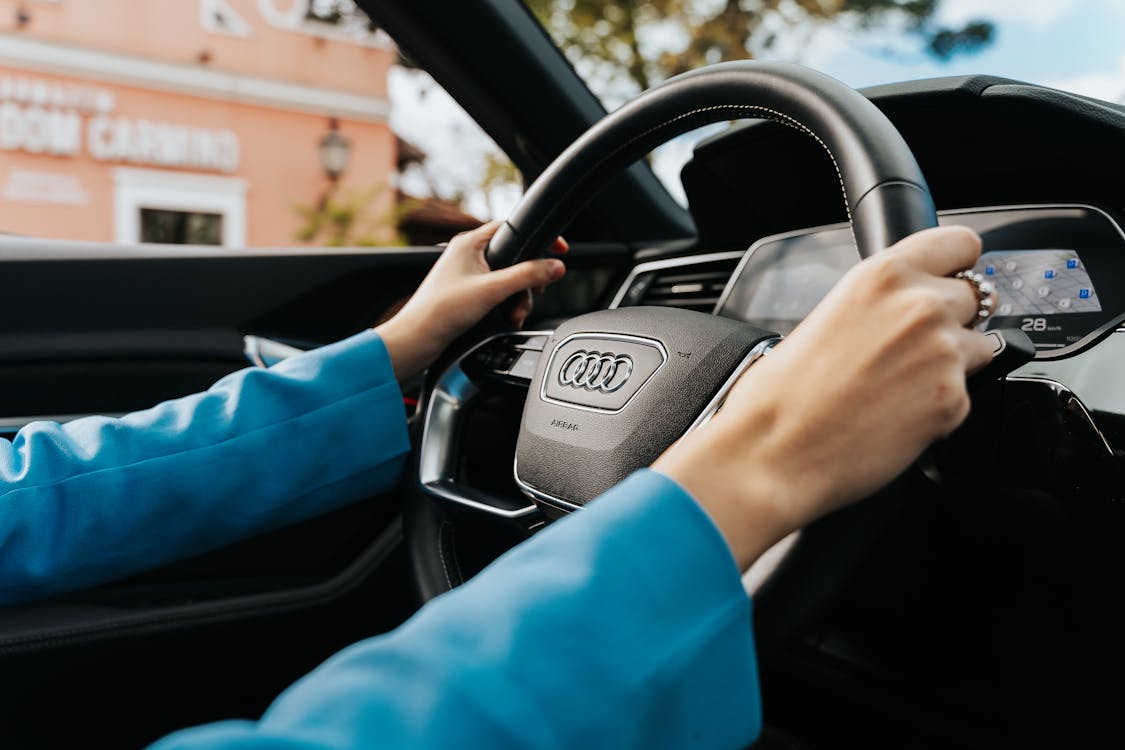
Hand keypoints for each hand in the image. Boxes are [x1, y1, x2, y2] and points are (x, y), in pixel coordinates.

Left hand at [376, 222, 566, 379]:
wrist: (418, 338)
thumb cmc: (441, 310)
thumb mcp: (492, 290)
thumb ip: (527, 276)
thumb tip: (555, 266)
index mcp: (470, 243)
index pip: (512, 228)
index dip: (537, 239)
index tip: (558, 250)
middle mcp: (469, 255)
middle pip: (514, 258)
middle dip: (527, 281)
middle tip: (533, 294)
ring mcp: (468, 274)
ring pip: (507, 279)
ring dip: (517, 298)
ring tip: (514, 314)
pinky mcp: (468, 293)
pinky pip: (497, 293)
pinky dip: (506, 305)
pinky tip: (506, 319)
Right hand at [654, 226, 995, 568]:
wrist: (775, 449)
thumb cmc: (783, 392)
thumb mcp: (828, 314)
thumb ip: (881, 300)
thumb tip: (912, 305)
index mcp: (883, 275)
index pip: (961, 243)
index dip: (958, 266)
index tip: (953, 279)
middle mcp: (920, 305)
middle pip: (977, 298)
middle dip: (955, 320)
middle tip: (912, 351)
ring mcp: (943, 352)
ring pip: (980, 348)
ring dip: (951, 365)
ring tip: (900, 388)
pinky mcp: (953, 400)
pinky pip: (965, 396)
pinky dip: (939, 408)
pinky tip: (896, 416)